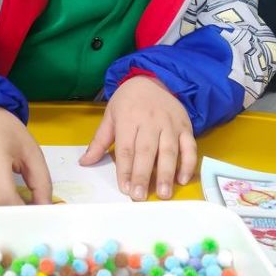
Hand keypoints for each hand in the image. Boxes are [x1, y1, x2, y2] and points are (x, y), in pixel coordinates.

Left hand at [80, 76, 196, 200]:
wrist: (151, 80)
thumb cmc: (128, 102)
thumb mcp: (110, 116)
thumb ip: (100, 141)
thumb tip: (85, 162)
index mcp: (129, 119)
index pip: (126, 148)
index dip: (125, 169)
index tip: (125, 188)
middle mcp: (151, 121)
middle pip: (146, 151)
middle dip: (143, 175)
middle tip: (140, 196)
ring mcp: (170, 124)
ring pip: (169, 150)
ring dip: (166, 173)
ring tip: (163, 193)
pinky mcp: (186, 126)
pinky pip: (189, 146)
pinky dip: (188, 163)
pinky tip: (182, 179)